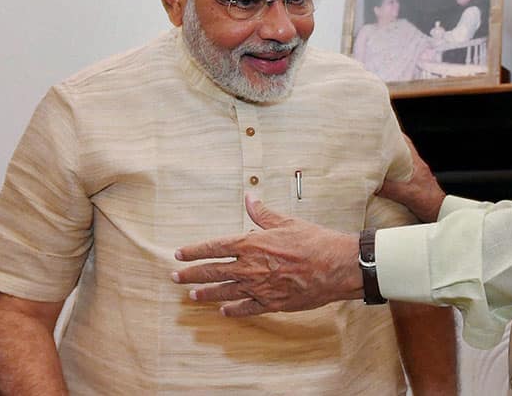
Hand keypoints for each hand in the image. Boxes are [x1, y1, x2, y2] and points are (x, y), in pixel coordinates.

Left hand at [172, 194, 360, 315]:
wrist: (336, 266)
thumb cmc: (314, 241)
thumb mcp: (287, 222)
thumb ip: (263, 214)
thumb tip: (249, 199)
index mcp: (252, 244)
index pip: (214, 247)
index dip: (194, 251)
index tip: (179, 254)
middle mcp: (250, 268)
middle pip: (212, 271)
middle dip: (190, 275)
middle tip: (175, 278)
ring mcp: (259, 287)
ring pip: (224, 292)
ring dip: (206, 294)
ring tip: (192, 296)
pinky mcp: (272, 302)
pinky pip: (246, 308)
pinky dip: (233, 310)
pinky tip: (224, 311)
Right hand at [379, 135, 445, 222]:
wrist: (442, 214)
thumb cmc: (432, 203)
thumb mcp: (409, 194)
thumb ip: (392, 189)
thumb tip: (374, 185)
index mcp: (417, 164)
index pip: (406, 143)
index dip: (394, 134)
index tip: (383, 130)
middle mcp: (416, 169)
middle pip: (400, 154)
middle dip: (387, 150)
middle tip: (373, 149)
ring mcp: (415, 178)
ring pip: (399, 166)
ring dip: (387, 165)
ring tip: (374, 166)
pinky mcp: (412, 188)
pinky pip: (399, 179)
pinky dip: (390, 179)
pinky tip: (382, 184)